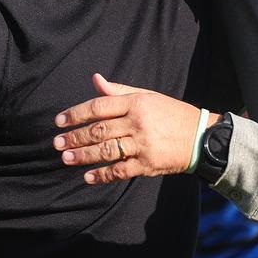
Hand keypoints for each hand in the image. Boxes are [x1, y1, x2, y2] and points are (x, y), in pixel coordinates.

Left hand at [53, 74, 201, 184]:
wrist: (201, 137)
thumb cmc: (171, 114)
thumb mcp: (147, 96)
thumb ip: (119, 91)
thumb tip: (94, 79)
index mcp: (136, 103)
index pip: (99, 106)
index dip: (76, 114)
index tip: (59, 121)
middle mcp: (138, 123)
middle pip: (99, 130)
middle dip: (75, 137)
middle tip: (56, 143)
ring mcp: (143, 145)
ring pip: (106, 151)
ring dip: (83, 156)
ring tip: (66, 158)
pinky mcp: (148, 164)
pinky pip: (121, 170)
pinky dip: (103, 175)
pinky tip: (88, 177)